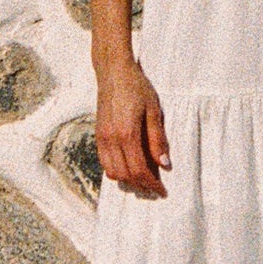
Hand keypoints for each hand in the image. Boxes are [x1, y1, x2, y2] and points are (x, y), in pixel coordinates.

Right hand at [95, 56, 170, 196]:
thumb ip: (158, 140)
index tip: (163, 191)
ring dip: (128, 179)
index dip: (152, 184)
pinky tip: (130, 165)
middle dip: (141, 185)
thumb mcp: (154, 111)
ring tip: (144, 177)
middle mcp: (110, 139)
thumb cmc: (136, 87)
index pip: (139, 170)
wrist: (113, 72)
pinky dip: (117, 170)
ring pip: (112, 172)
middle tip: (156, 186)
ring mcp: (101, 138)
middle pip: (125, 175)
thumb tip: (165, 164)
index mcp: (126, 134)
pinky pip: (105, 162)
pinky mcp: (98, 135)